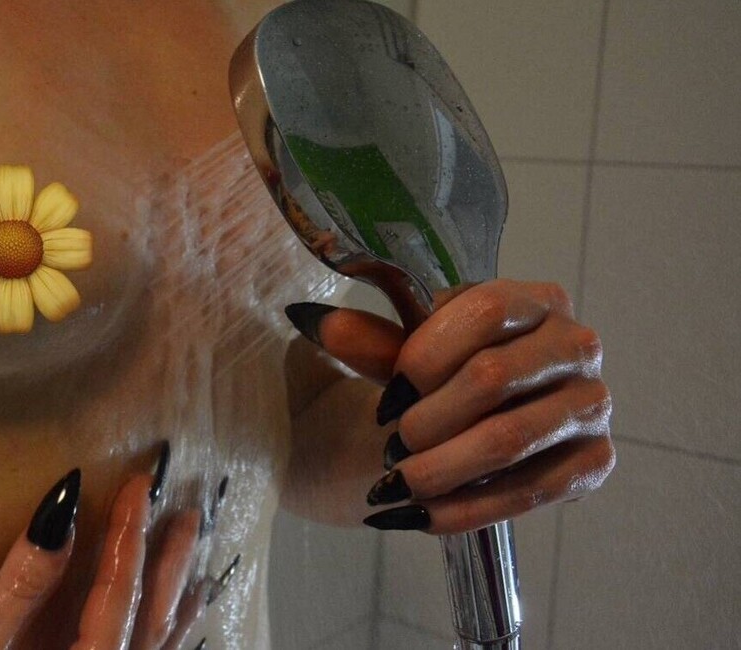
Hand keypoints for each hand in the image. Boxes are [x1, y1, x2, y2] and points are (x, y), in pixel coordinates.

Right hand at [0, 470, 205, 649]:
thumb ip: (23, 587)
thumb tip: (61, 514)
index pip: (119, 589)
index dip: (131, 532)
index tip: (143, 484)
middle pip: (156, 616)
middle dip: (173, 561)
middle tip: (193, 512)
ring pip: (162, 646)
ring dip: (179, 599)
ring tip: (197, 564)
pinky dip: (168, 637)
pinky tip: (170, 627)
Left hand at [290, 280, 614, 534]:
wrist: (466, 426)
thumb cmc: (438, 377)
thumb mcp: (402, 354)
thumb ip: (368, 340)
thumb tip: (316, 323)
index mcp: (534, 299)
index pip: (486, 312)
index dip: (426, 355)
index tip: (387, 394)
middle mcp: (576, 344)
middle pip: (494, 377)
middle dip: (426, 419)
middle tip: (387, 443)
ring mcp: (592, 404)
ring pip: (509, 439)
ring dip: (440, 468)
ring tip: (394, 483)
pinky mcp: (594, 461)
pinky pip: (531, 492)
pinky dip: (467, 509)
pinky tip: (420, 515)